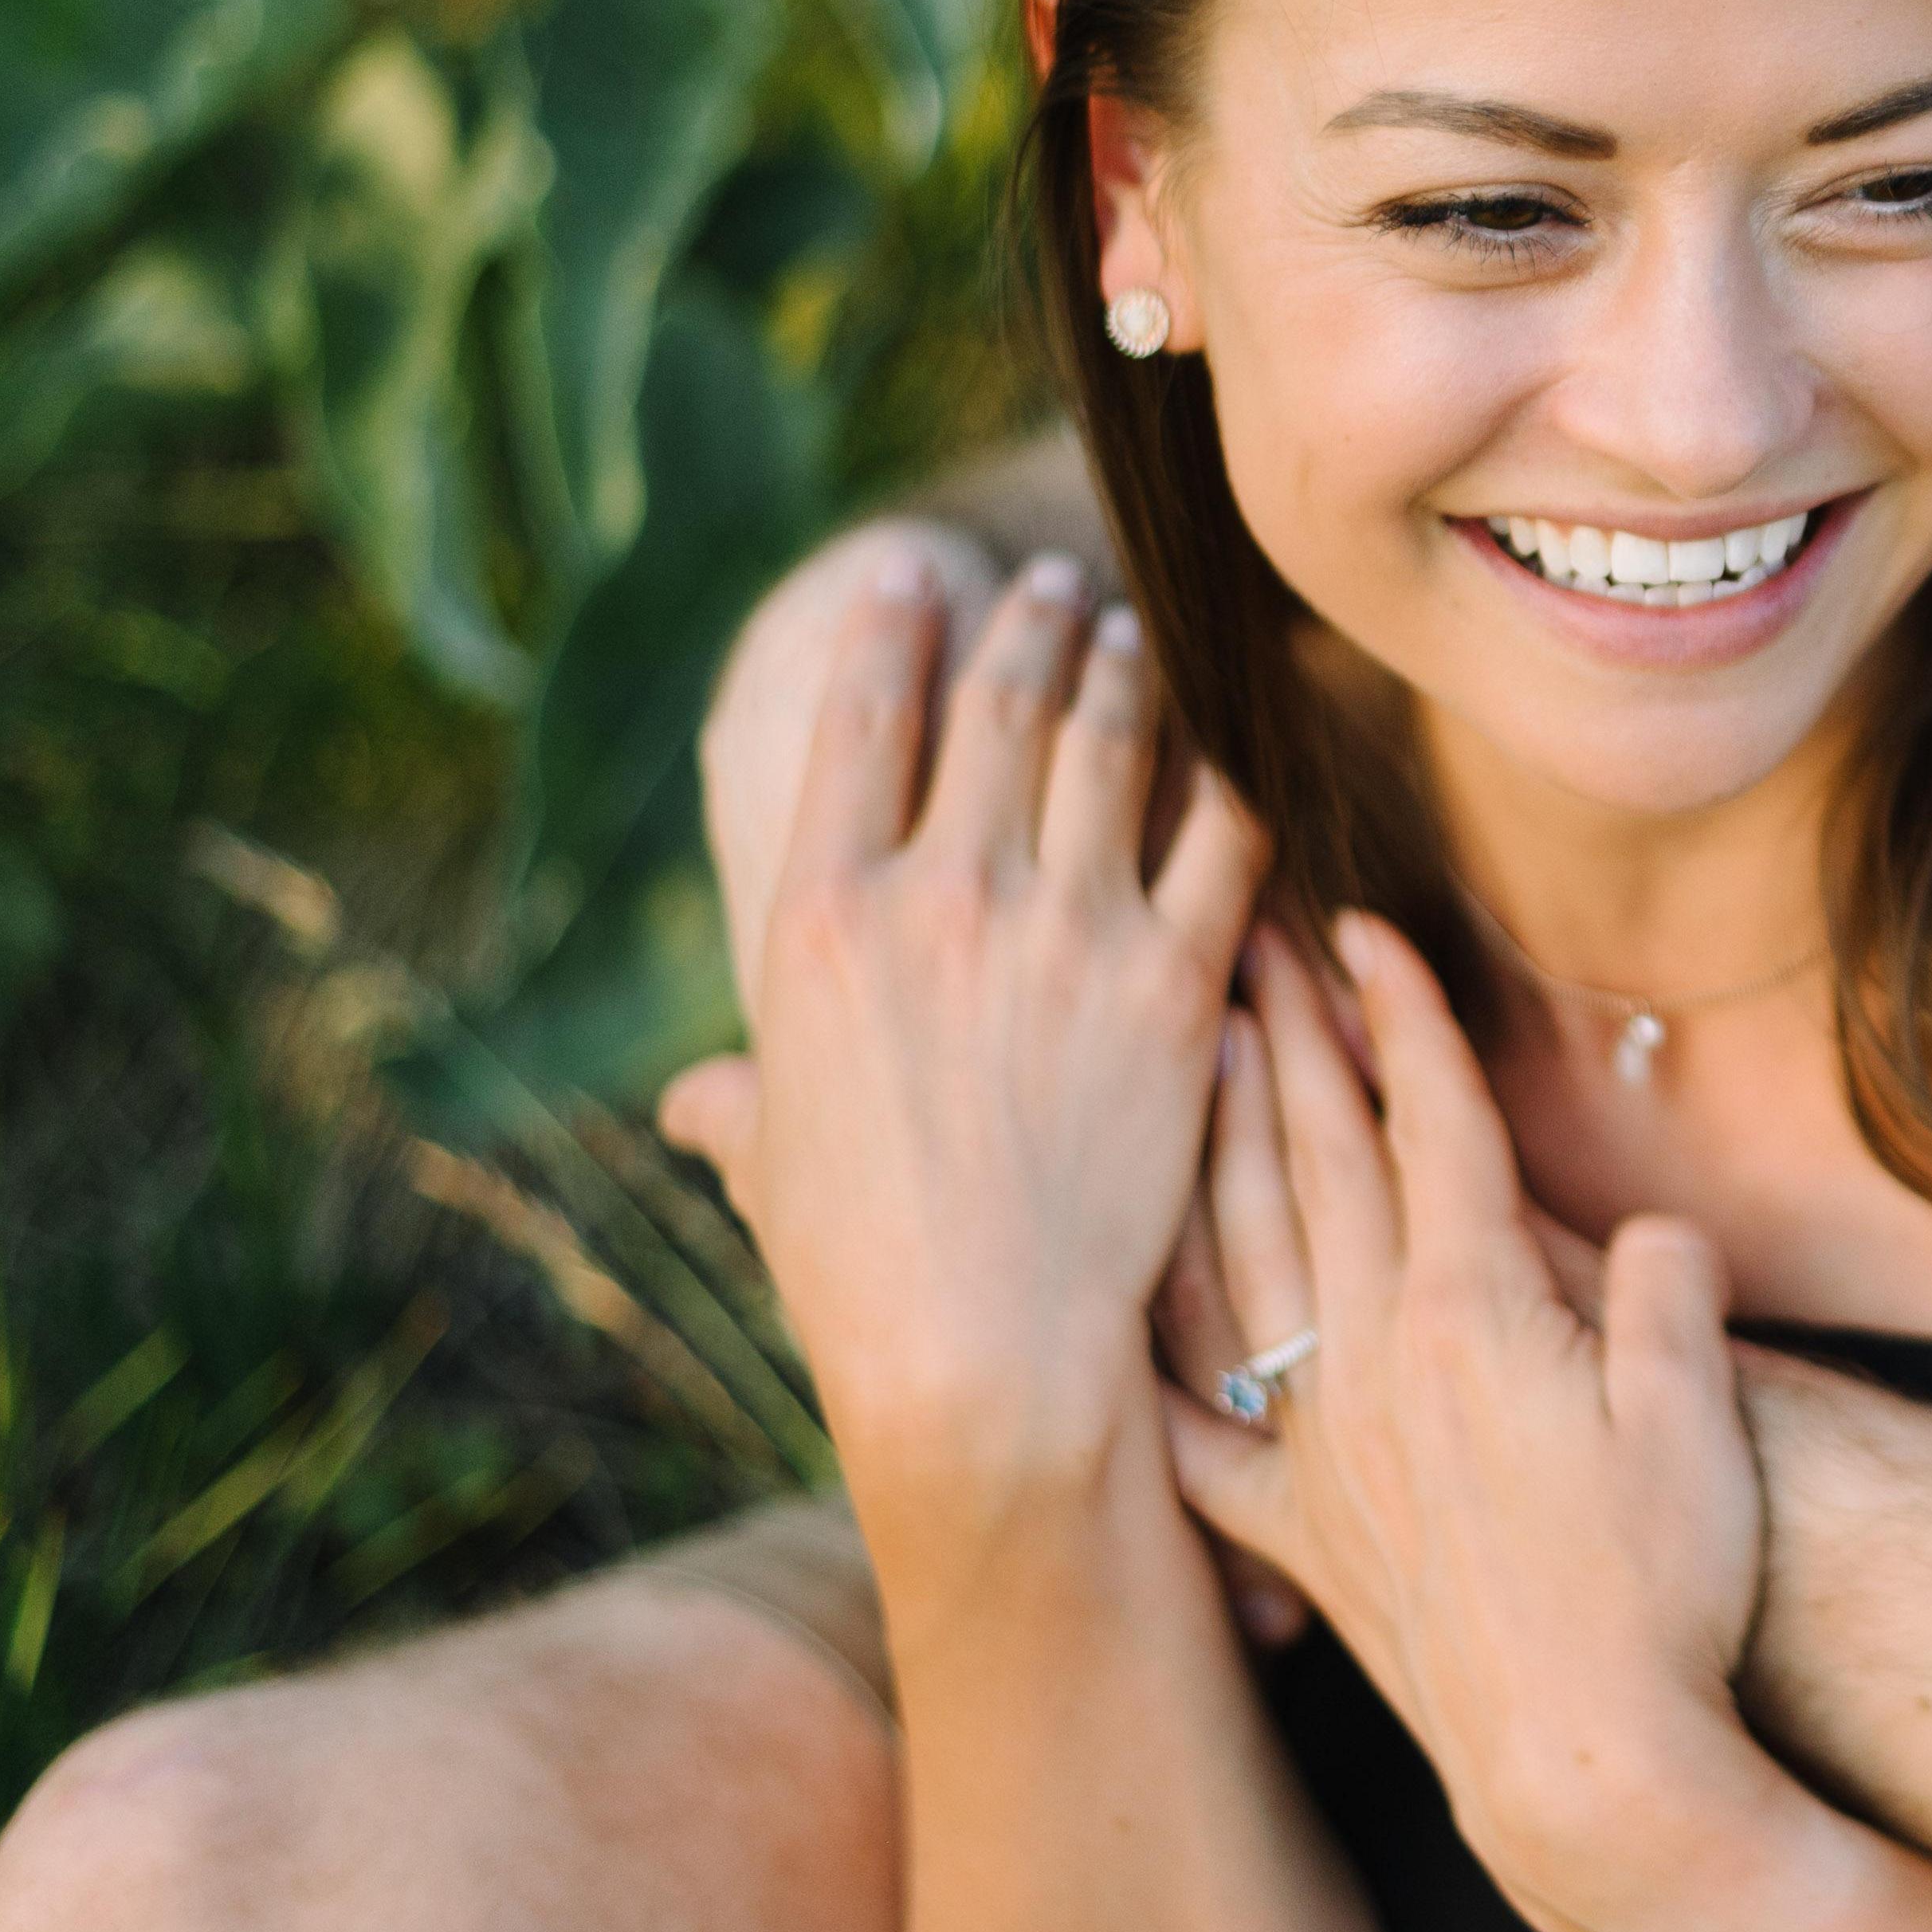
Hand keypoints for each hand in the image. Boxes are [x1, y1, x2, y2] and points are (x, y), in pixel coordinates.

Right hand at [660, 555, 1263, 1544]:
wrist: (983, 1352)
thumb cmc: (861, 1272)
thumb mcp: (774, 1162)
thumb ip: (742, 1104)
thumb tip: (693, 1104)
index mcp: (822, 919)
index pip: (865, 723)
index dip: (897, 631)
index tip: (919, 579)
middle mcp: (943, 898)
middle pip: (1002, 709)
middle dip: (1035, 627)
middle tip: (1060, 586)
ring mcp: (1067, 933)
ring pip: (1114, 748)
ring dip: (1127, 674)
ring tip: (1137, 635)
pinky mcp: (1176, 986)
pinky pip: (1222, 841)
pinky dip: (1231, 780)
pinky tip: (1238, 751)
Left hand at [1166, 911, 1797, 1931]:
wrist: (1592, 1767)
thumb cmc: (1669, 1588)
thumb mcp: (1703, 1413)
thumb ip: (1668, 1293)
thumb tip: (1655, 1229)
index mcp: (1474, 1308)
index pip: (1429, 1125)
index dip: (1398, 1018)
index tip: (1358, 929)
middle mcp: (1376, 1357)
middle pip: (1317, 1163)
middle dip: (1279, 1039)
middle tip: (1240, 941)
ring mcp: (1324, 1447)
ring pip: (1244, 1261)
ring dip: (1213, 1148)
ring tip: (1185, 1057)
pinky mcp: (1303, 1539)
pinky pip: (1199, 1435)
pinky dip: (1153, 1363)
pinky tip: (1111, 1314)